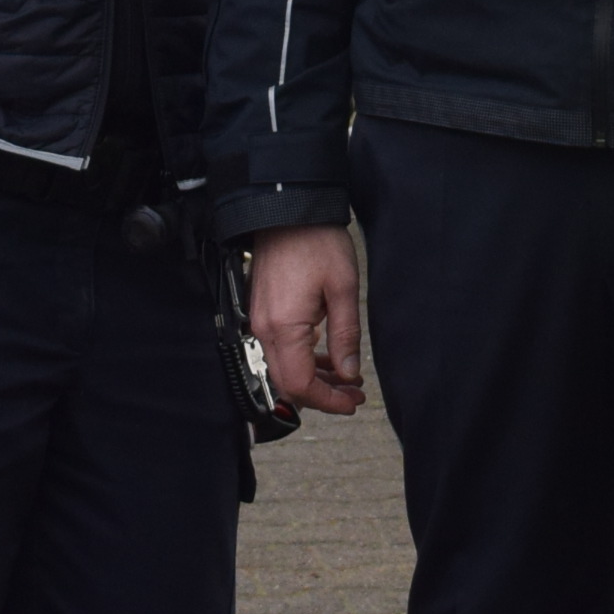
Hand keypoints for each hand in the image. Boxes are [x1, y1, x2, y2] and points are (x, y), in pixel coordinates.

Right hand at [245, 224, 364, 414]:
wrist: (287, 210)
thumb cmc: (316, 242)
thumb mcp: (343, 289)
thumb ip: (346, 336)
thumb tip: (349, 373)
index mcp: (284, 327)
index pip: (300, 384)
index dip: (327, 401)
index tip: (351, 403)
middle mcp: (265, 329)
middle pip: (288, 383)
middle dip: (322, 394)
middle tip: (353, 394)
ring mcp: (261, 320)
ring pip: (284, 367)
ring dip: (313, 378)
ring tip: (346, 377)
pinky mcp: (263, 312)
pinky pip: (279, 349)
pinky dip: (302, 359)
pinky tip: (325, 355)